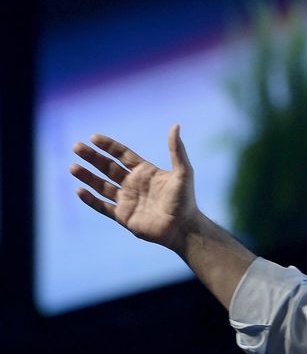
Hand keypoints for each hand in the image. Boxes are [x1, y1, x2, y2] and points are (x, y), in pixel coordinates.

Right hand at [70, 124, 198, 252]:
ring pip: (101, 186)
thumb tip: (176, 125)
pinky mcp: (123, 216)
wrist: (183, 228)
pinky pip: (102, 207)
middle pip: (107, 167)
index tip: (94, 137)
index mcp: (145, 172)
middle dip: (92, 157)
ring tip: (73, 167)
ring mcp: (127, 200)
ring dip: (87, 176)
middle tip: (76, 147)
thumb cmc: (186, 200)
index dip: (108, 146)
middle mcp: (133, 184)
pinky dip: (91, 200)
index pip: (122, 154)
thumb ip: (177, 150)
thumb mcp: (183, 172)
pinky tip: (80, 191)